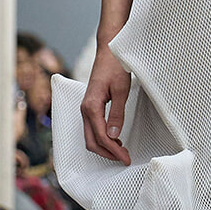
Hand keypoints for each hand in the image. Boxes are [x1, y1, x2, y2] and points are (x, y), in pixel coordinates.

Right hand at [82, 45, 131, 164]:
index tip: (126, 158)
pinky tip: (115, 139)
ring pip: (90, 137)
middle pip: (91, 142)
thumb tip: (113, 136)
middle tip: (125, 159)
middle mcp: (84, 110)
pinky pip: (92, 128)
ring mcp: (85, 108)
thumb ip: (117, 114)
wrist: (108, 50)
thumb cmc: (115, 67)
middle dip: (107, 154)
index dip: (113, 151)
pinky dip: (101, 138)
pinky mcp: (89, 106)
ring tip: (121, 151)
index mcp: (91, 107)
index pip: (101, 137)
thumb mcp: (122, 90)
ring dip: (104, 147)